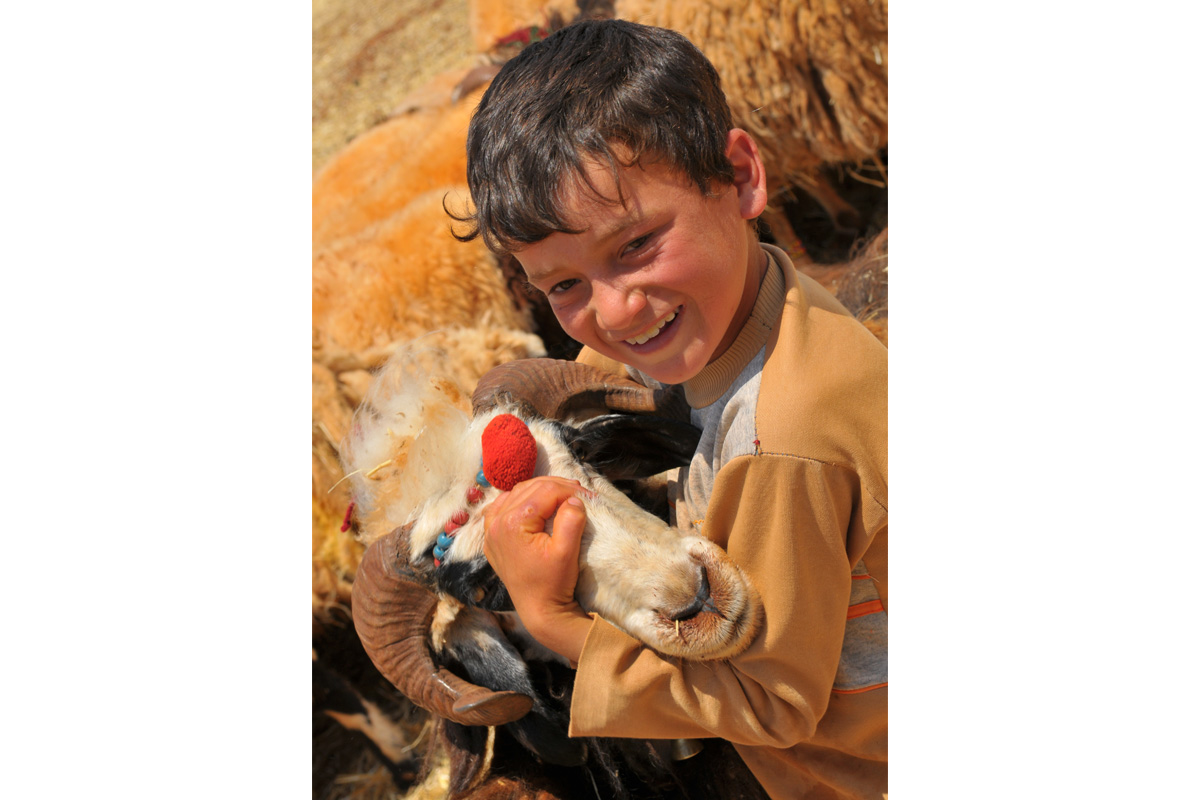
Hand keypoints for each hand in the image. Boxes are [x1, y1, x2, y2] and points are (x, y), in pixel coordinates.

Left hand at [482, 476, 593, 664]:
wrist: (539, 610)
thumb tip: (574, 499)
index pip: (546, 491)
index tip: (590, 496)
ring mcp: (491, 531)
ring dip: (540, 491)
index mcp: (513, 523)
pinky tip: (536, 504)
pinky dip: (520, 500)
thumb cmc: (553, 583)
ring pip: (516, 493)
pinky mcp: (492, 538)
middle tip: (580, 493)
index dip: (570, 490)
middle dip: (558, 488)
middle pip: (530, 488)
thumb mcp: (567, 552)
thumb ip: (571, 520)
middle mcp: (496, 523)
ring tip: (563, 496)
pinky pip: (503, 507)